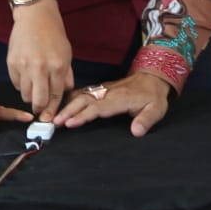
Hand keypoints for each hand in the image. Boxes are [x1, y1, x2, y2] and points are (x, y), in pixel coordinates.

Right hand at [8, 1, 72, 120]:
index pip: (55, 96)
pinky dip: (21, 84)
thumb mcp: (66, 54)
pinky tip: (26, 74)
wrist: (35, 16)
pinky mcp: (11, 63)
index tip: (49, 118)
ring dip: (30, 95)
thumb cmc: (53, 35)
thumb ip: (66, 76)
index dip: (53, 110)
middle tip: (40, 108)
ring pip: (25, 95)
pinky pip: (16, 84)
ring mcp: (24, 66)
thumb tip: (64, 95)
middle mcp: (41, 68)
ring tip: (34, 85)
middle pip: (38, 101)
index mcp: (58, 66)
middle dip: (40, 108)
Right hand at [53, 73, 171, 136]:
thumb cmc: (153, 96)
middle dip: (68, 110)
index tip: (69, 123)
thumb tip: (136, 131)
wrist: (153, 77)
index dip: (83, 115)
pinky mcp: (102, 89)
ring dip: (67, 104)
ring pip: (82, 95)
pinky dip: (72, 97)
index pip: (98, 108)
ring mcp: (104, 89)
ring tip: (53, 114)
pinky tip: (62, 103)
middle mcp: (108, 93)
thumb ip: (146, 120)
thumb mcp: (156, 109)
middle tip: (54, 121)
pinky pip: (84, 92)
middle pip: (85, 100)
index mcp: (120, 99)